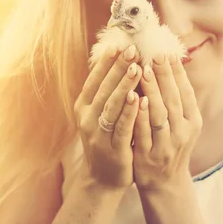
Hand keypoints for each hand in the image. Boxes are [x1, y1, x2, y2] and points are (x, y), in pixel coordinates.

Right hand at [74, 44, 142, 189]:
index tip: (119, 45)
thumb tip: (118, 61)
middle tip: (133, 49)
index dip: (106, 62)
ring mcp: (98, 133)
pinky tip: (139, 97)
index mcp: (83, 106)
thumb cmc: (106, 140)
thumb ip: (106, 92)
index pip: (95, 79)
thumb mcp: (101, 114)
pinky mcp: (112, 147)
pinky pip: (122, 126)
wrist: (103, 178)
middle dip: (118, 68)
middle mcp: (87, 118)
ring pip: (112, 105)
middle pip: (103, 88)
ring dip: (124, 85)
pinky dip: (130, 111)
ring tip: (137, 68)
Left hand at [132, 53, 202, 190]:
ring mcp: (167, 145)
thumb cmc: (170, 145)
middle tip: (154, 54)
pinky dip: (140, 115)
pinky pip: (144, 132)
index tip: (167, 52)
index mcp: (193, 121)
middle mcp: (184, 132)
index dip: (177, 72)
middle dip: (164, 75)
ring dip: (152, 91)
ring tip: (142, 70)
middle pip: (174, 99)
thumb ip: (177, 99)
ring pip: (160, 114)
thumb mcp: (181, 124)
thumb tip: (171, 64)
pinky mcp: (149, 156)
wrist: (165, 183)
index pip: (186, 91)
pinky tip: (134, 99)